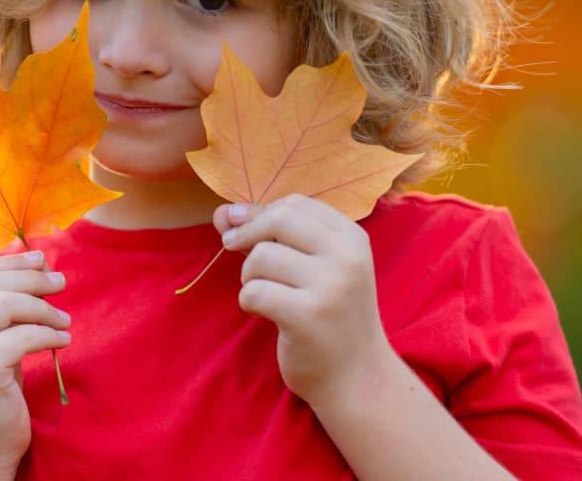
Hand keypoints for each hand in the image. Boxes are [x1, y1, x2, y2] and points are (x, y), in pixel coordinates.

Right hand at [0, 250, 70, 475]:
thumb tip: (30, 257)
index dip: (6, 263)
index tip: (40, 260)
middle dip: (30, 278)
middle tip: (60, 281)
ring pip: (6, 305)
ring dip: (43, 308)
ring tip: (63, 320)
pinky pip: (22, 337)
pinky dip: (48, 335)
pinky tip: (63, 341)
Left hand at [213, 193, 390, 407]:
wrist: (358, 377)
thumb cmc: (331, 316)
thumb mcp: (316, 267)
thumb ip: (272, 234)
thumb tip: (222, 213)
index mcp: (352, 238)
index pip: (296, 203)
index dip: (261, 214)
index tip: (243, 232)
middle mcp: (346, 257)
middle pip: (278, 219)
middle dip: (249, 236)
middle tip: (242, 259)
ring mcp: (330, 287)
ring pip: (261, 257)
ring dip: (249, 276)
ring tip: (266, 294)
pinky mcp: (308, 317)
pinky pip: (254, 292)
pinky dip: (248, 301)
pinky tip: (264, 313)